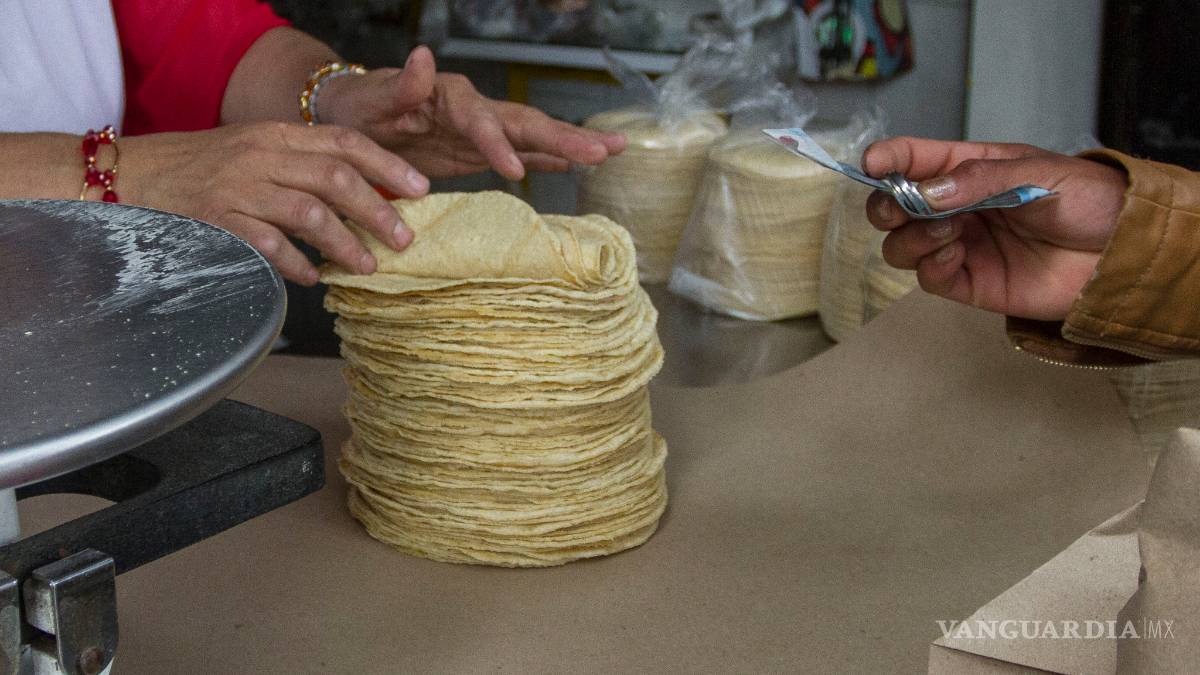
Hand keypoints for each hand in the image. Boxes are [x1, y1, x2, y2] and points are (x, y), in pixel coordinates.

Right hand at [120, 122, 429, 284]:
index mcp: (277, 135)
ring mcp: (239, 188)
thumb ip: (302, 166)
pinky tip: (313, 277)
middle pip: (335, 178)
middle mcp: (261, 156)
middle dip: (376, 211)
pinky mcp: (218, 221)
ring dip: (345, 244)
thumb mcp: (255, 151)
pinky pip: (269, 245)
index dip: (387, 165)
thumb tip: (363, 197)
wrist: (133, 177)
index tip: (420, 189)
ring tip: (367, 266)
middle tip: (404, 238)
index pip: (344, 141)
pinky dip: (297, 264)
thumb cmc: (202, 169)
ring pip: (308, 213)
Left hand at [320, 46, 626, 179]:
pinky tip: (575, 166)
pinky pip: (522, 153)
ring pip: (534, 137)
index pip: (481, 120)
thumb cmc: (359, 109)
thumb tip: (422, 56)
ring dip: (572, 145)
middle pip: (526, 123)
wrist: (356, 118)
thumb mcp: (370, 100)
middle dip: (564, 137)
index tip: (514, 171)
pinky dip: (549, 160)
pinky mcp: (480, 151)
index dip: (498, 144)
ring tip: (613, 151)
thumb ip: (399, 85)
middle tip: (604, 151)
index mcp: (448, 96)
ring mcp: (481, 131)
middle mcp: (474, 109)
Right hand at [863, 137, 1128, 320]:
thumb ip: (982, 180)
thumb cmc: (1090, 200)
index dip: (887, 159)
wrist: (1124, 252)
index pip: (914, 159)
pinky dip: (930, 265)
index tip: (874, 164)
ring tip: (948, 231)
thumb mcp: (1040, 173)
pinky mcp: (970, 283)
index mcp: (969, 169)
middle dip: (886, 206)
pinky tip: (953, 253)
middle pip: (893, 207)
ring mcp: (960, 246)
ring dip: (911, 237)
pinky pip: (929, 278)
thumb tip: (928, 191)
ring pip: (901, 246)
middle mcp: (956, 208)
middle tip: (900, 208)